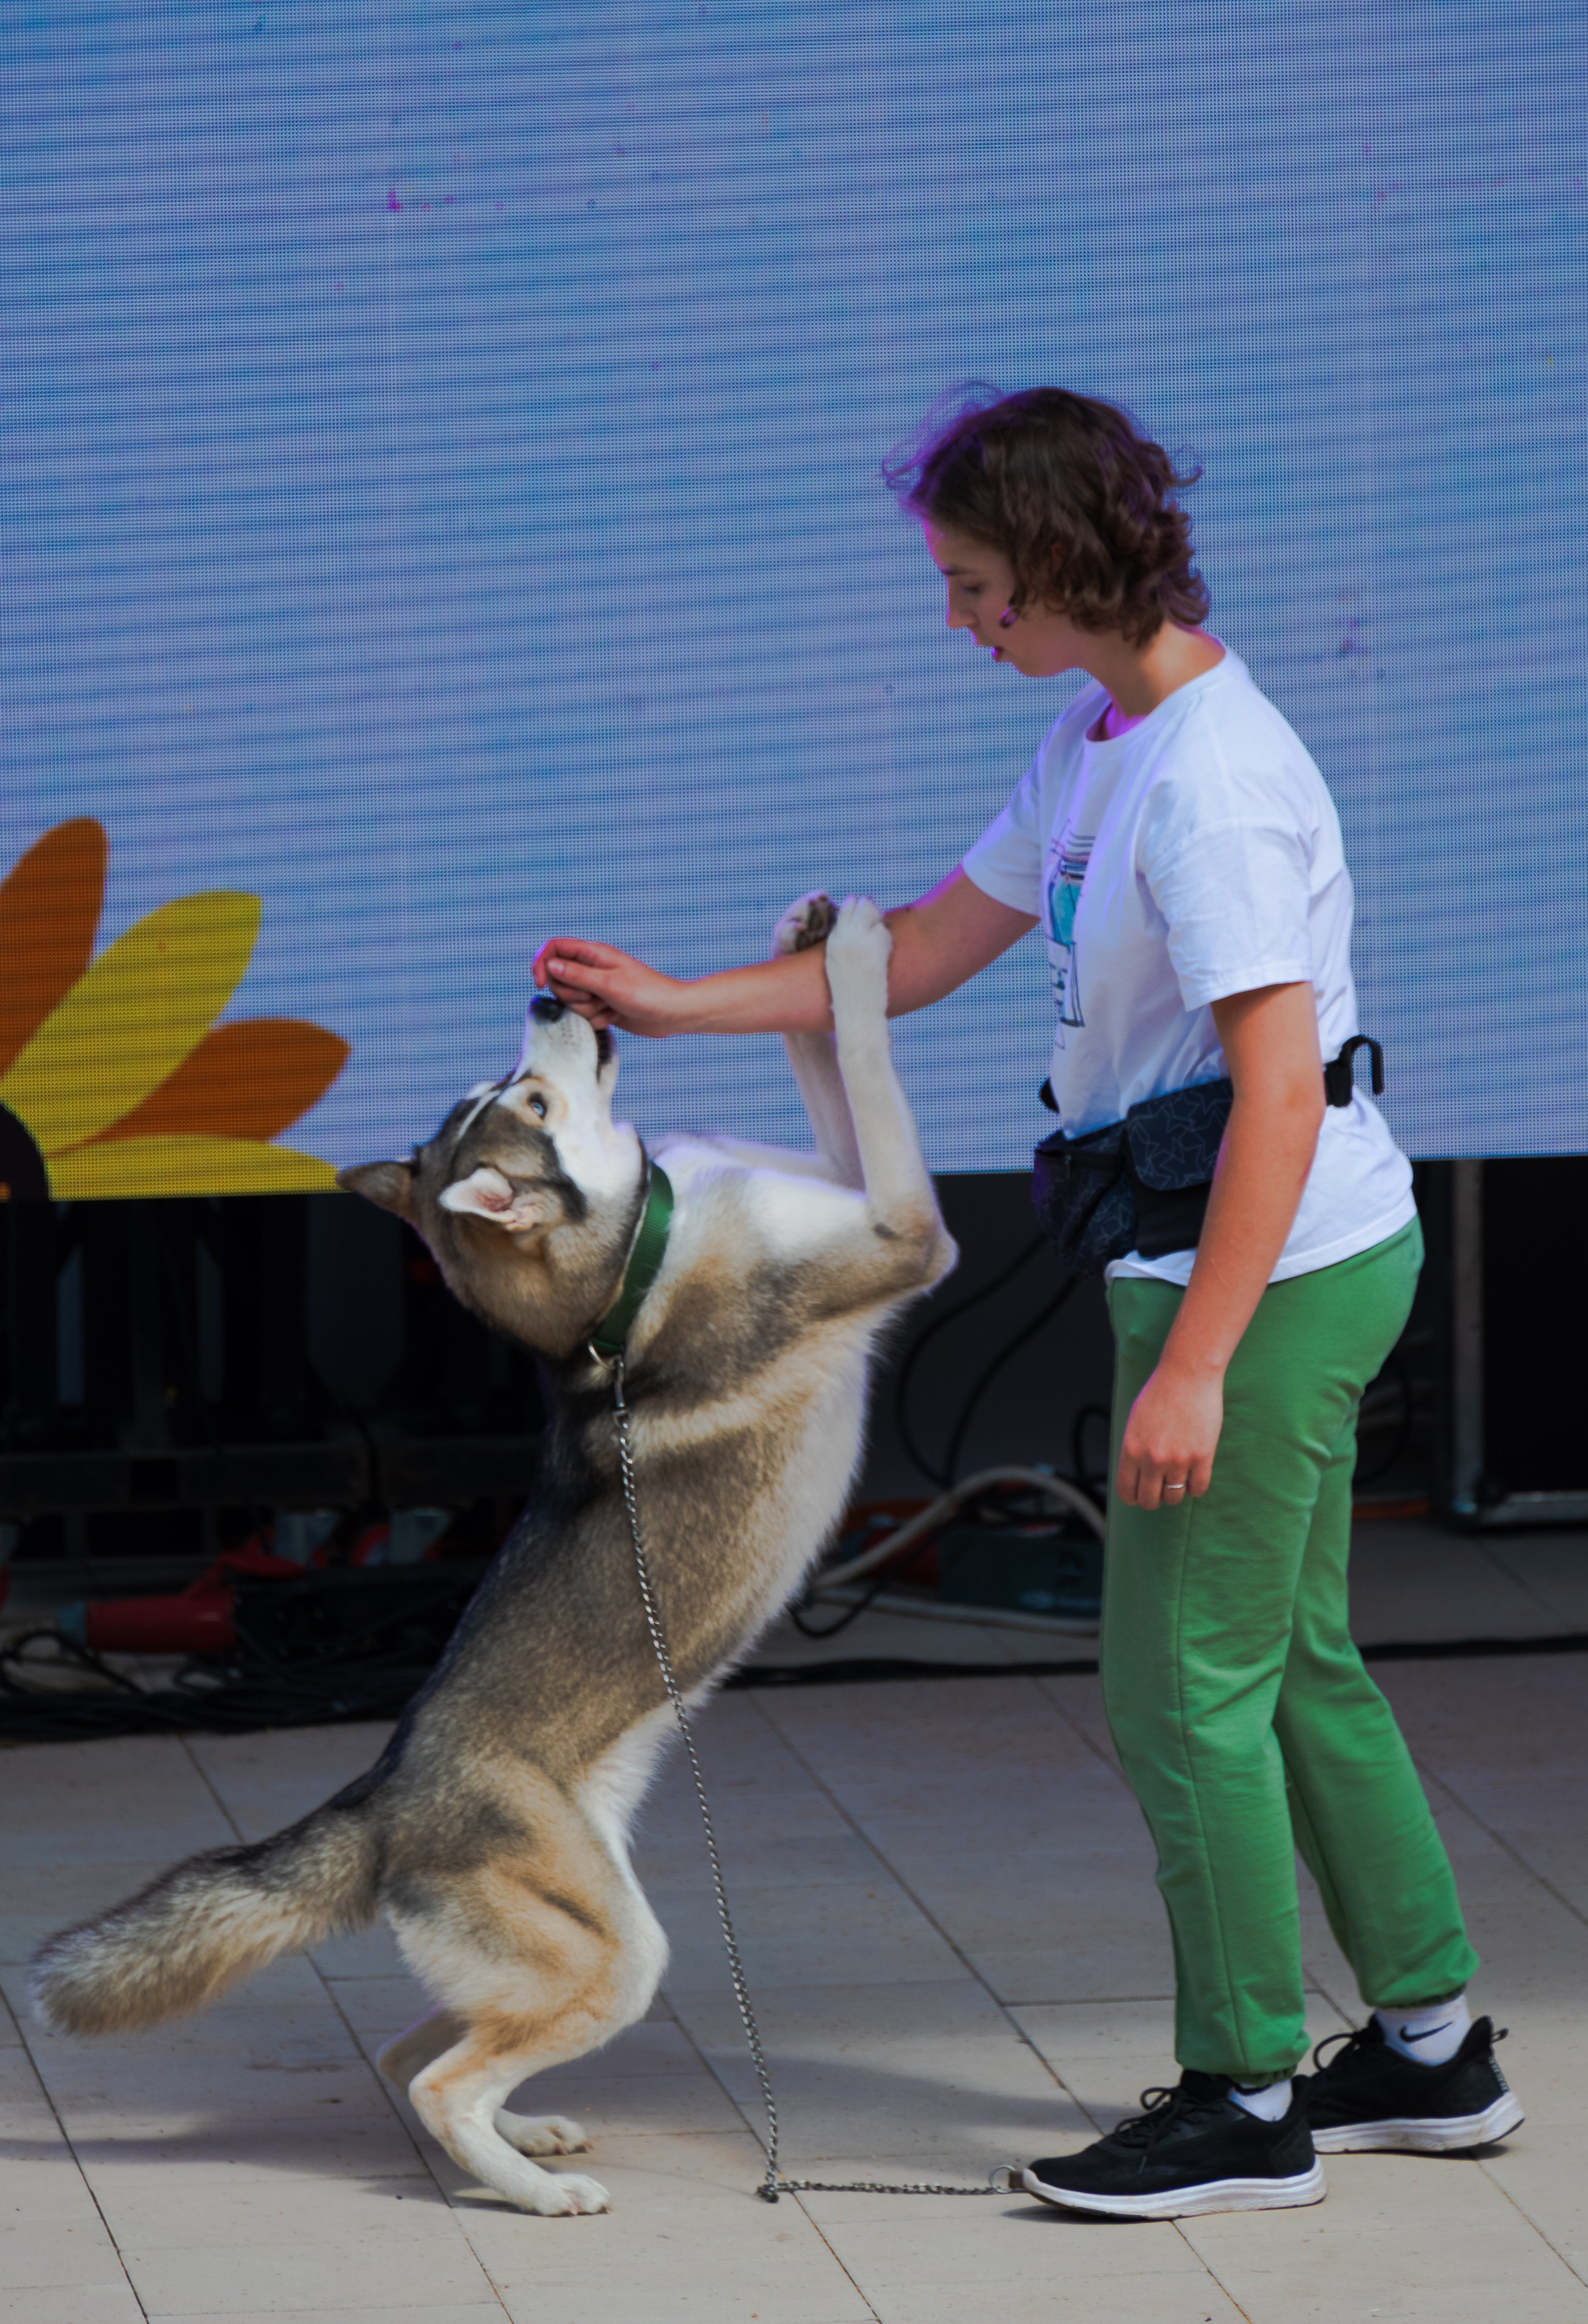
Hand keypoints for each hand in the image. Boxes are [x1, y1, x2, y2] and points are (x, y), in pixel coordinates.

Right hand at [531, 937, 692, 1036]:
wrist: (673, 1014)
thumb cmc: (647, 994)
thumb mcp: (609, 984)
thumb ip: (578, 975)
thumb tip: (550, 965)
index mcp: (593, 954)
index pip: (554, 948)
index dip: (541, 963)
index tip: (539, 983)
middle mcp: (592, 969)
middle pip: (557, 980)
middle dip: (571, 994)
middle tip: (596, 997)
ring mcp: (596, 988)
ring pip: (570, 1001)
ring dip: (587, 1010)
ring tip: (610, 1007)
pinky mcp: (601, 1006)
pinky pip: (583, 1016)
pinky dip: (596, 1020)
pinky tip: (615, 1017)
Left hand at [1115, 1361, 1223, 1510]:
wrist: (1187, 1374)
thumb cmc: (1160, 1393)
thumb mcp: (1134, 1422)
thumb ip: (1133, 1450)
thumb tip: (1135, 1475)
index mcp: (1131, 1450)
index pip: (1127, 1491)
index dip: (1133, 1497)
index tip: (1140, 1494)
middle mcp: (1152, 1459)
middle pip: (1150, 1500)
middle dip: (1153, 1499)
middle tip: (1159, 1489)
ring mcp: (1178, 1459)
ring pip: (1174, 1497)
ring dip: (1175, 1492)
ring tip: (1177, 1478)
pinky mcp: (1202, 1456)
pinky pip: (1198, 1488)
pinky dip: (1195, 1487)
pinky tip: (1194, 1475)